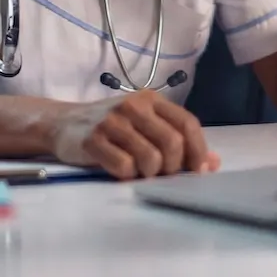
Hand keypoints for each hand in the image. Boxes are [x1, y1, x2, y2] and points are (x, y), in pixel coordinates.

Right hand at [52, 90, 220, 179]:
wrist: (64, 123)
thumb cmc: (112, 127)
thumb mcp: (145, 125)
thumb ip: (177, 139)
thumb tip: (213, 163)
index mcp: (152, 100)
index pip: (187, 123)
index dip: (198, 150)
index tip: (197, 171)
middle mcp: (134, 105)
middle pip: (172, 143)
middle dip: (172, 168)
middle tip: (160, 173)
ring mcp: (113, 121)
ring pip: (150, 158)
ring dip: (148, 174)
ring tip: (137, 170)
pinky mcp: (94, 139)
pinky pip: (123, 167)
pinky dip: (126, 176)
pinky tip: (119, 169)